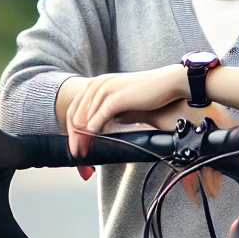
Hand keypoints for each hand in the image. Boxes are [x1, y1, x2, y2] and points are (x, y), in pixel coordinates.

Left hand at [65, 66, 185, 156]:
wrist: (167, 83)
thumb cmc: (146, 94)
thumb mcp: (121, 101)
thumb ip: (107, 113)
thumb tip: (96, 130)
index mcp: (96, 84)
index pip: (74, 108)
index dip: (71, 129)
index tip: (75, 145)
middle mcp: (97, 84)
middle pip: (75, 114)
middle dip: (73, 137)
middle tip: (76, 154)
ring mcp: (106, 90)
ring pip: (84, 117)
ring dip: (81, 137)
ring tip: (83, 152)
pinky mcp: (116, 97)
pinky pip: (99, 116)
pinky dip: (93, 129)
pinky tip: (92, 140)